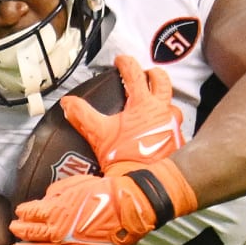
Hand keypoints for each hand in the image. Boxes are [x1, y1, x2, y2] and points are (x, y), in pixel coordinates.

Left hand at [10, 160, 196, 244]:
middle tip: (15, 229)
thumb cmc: (102, 192)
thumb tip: (44, 201)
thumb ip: (55, 193)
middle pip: (29, 234)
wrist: (128, 209)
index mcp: (55, 211)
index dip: (23, 212)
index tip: (21, 212)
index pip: (29, 213)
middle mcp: (57, 232)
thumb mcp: (74, 184)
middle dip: (19, 231)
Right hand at [61, 55, 184, 170]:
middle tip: (144, 73)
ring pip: (171, 103)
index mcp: (143, 104)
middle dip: (153, 73)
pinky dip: (164, 122)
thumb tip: (67, 103)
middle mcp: (163, 110)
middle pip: (162, 81)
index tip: (120, 59)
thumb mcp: (98, 134)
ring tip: (151, 103)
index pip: (135, 73)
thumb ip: (82, 115)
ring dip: (161, 99)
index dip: (126, 63)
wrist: (146, 185)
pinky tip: (156, 129)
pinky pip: (173, 125)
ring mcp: (173, 125)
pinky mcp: (177, 140)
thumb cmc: (124, 158)